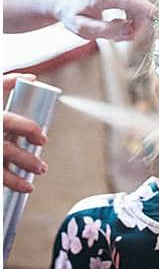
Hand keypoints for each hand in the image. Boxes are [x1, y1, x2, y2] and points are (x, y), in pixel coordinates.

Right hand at [3, 75, 47, 192]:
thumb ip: (6, 82)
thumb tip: (32, 78)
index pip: (15, 123)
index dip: (32, 131)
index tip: (42, 140)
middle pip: (9, 151)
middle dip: (28, 161)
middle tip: (42, 167)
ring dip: (17, 180)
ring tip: (32, 184)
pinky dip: (6, 185)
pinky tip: (18, 190)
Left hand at [53, 0, 156, 41]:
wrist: (66, 1)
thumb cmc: (73, 15)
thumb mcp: (83, 29)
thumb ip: (106, 31)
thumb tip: (129, 30)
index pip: (130, 0)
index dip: (146, 9)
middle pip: (138, 6)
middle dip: (136, 26)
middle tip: (120, 40)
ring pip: (139, 8)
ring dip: (133, 23)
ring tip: (115, 33)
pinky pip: (137, 6)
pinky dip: (132, 17)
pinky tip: (120, 24)